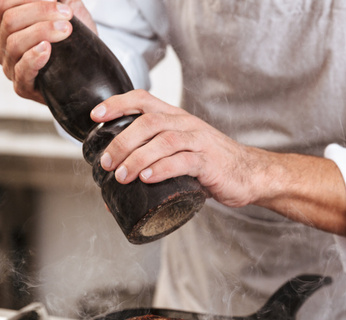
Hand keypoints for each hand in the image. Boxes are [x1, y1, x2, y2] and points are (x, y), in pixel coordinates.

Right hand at [0, 0, 95, 102]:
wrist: (88, 71)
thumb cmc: (74, 38)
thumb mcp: (68, 10)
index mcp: (5, 23)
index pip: (2, 4)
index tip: (57, 0)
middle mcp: (3, 44)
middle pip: (10, 21)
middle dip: (40, 12)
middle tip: (68, 14)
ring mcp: (10, 66)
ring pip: (14, 43)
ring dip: (42, 32)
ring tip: (66, 30)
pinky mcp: (22, 86)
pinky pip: (21, 70)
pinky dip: (33, 57)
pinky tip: (47, 49)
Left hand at [91, 90, 272, 208]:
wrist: (250, 175)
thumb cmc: (211, 167)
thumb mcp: (180, 157)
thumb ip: (153, 165)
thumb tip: (114, 192)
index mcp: (176, 119)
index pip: (143, 99)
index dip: (117, 104)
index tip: (95, 116)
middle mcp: (186, 124)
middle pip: (148, 121)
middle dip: (122, 141)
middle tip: (106, 162)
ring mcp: (199, 142)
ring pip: (164, 140)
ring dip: (137, 158)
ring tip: (122, 175)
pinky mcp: (209, 162)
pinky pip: (184, 161)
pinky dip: (162, 169)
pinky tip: (148, 179)